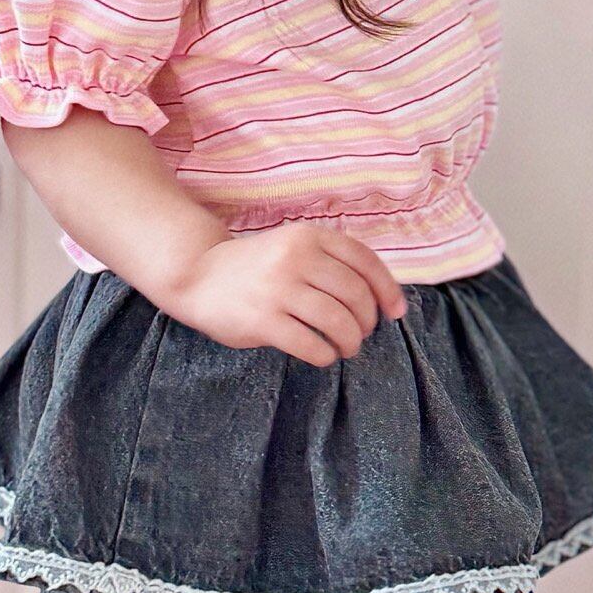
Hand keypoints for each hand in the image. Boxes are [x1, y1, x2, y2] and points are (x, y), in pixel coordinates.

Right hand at [154, 223, 410, 365]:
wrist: (197, 275)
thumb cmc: (258, 267)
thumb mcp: (294, 247)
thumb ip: (331, 262)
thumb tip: (383, 297)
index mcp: (309, 236)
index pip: (365, 261)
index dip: (387, 289)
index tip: (395, 312)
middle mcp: (297, 258)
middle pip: (355, 295)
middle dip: (367, 320)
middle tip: (362, 333)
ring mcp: (279, 289)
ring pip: (337, 321)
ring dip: (350, 341)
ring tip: (347, 347)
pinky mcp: (263, 321)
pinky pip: (310, 344)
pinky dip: (326, 354)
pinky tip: (324, 355)